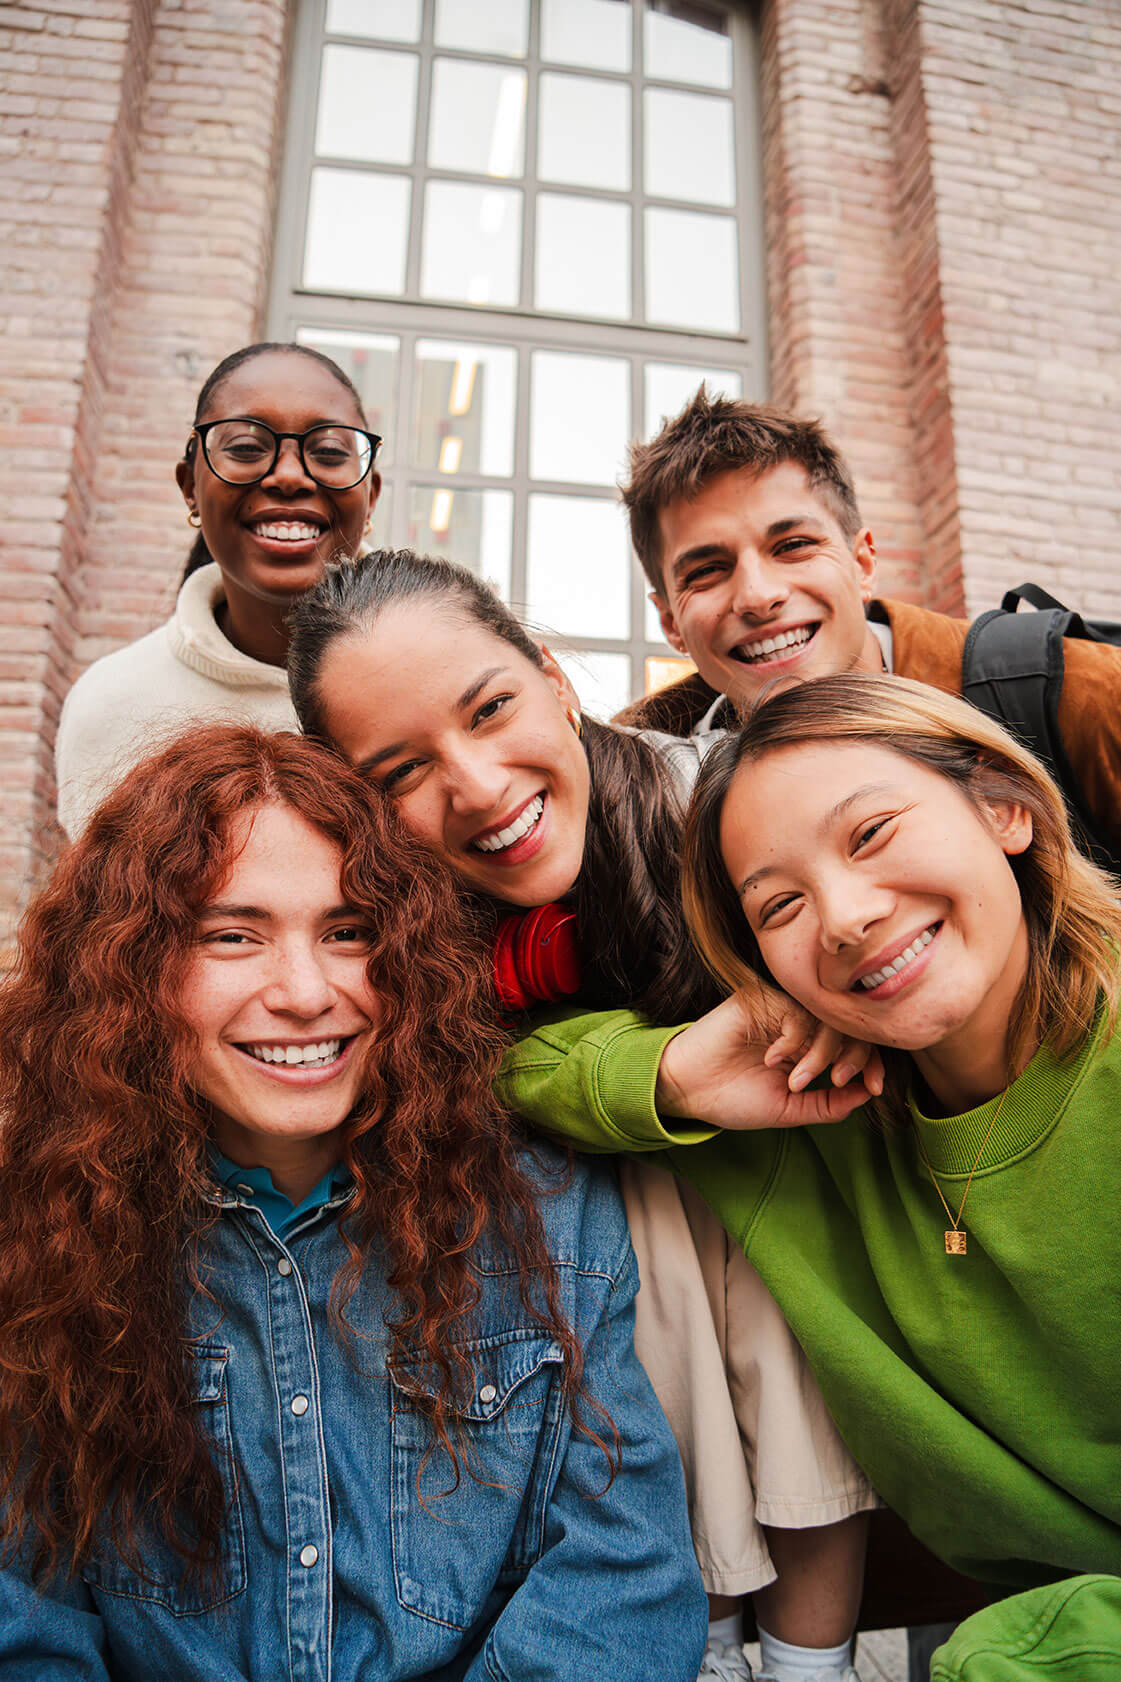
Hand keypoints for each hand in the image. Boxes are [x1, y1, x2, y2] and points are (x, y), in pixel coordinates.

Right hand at [654, 983, 883, 1131]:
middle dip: (852, 1057)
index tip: (876, 1088)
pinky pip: (796, 1011)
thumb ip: (828, 1104)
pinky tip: (774, 1058)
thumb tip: (869, 1094)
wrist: (687, 1090)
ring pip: (825, 1019)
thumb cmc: (732, 1099)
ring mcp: (780, 1011)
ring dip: (820, 1053)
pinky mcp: (761, 1000)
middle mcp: (798, 1026)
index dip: (871, 1065)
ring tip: (796, 1079)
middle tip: (837, 1081)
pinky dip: (793, 1038)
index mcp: (807, 1049)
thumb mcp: (789, 1110)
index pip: (852, 1046)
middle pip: (847, 1028)